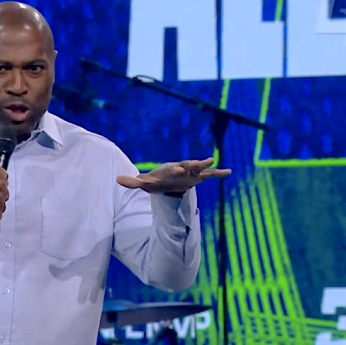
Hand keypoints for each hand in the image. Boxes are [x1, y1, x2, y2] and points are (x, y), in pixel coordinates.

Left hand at [116, 157, 230, 193]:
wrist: (166, 180)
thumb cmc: (156, 181)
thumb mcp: (144, 183)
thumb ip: (132, 182)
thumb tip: (117, 179)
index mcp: (169, 170)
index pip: (173, 169)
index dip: (176, 170)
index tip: (179, 169)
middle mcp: (181, 169)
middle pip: (189, 165)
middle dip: (195, 165)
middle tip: (206, 161)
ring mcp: (191, 173)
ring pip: (201, 169)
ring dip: (208, 166)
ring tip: (217, 163)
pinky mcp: (197, 178)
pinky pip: (210, 175)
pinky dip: (218, 173)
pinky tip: (228, 172)